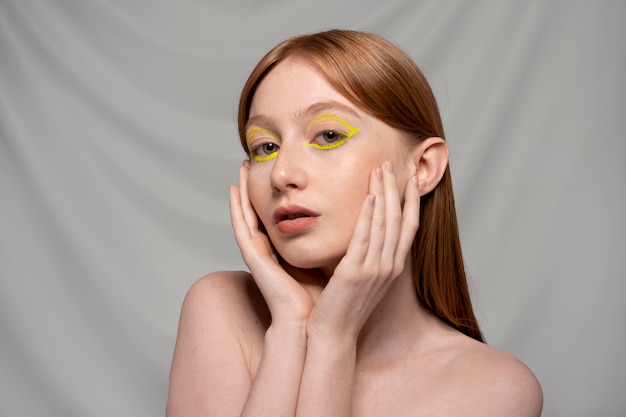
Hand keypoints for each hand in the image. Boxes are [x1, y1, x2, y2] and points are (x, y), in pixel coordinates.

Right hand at [229, 162, 321, 324]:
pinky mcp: (254, 257)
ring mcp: (259, 253)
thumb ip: (337, 243)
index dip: (275, 194)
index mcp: (285, 250)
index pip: (277, 215)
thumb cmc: (326, 297)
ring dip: (242, 190)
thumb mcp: (332, 261)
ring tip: (241, 166)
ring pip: (246, 214)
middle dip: (256, 186)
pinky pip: (241, 227)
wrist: (316, 323)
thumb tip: (357, 223)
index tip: (277, 174)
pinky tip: (234, 190)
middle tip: (253, 161)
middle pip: (259, 210)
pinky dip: (236, 208)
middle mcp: (270, 249)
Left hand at [306, 161, 420, 339]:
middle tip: (391, 163)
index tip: (410, 177)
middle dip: (396, 189)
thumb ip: (367, 255)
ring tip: (379, 169)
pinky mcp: (354, 273)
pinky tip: (366, 197)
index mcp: (392, 267)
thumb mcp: (362, 278)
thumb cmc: (343, 307)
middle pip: (399, 219)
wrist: (333, 336)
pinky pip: (364, 239)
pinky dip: (367, 216)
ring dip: (382, 194)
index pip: (409, 226)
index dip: (411, 200)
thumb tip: (365, 234)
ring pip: (384, 224)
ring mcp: (374, 270)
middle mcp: (389, 267)